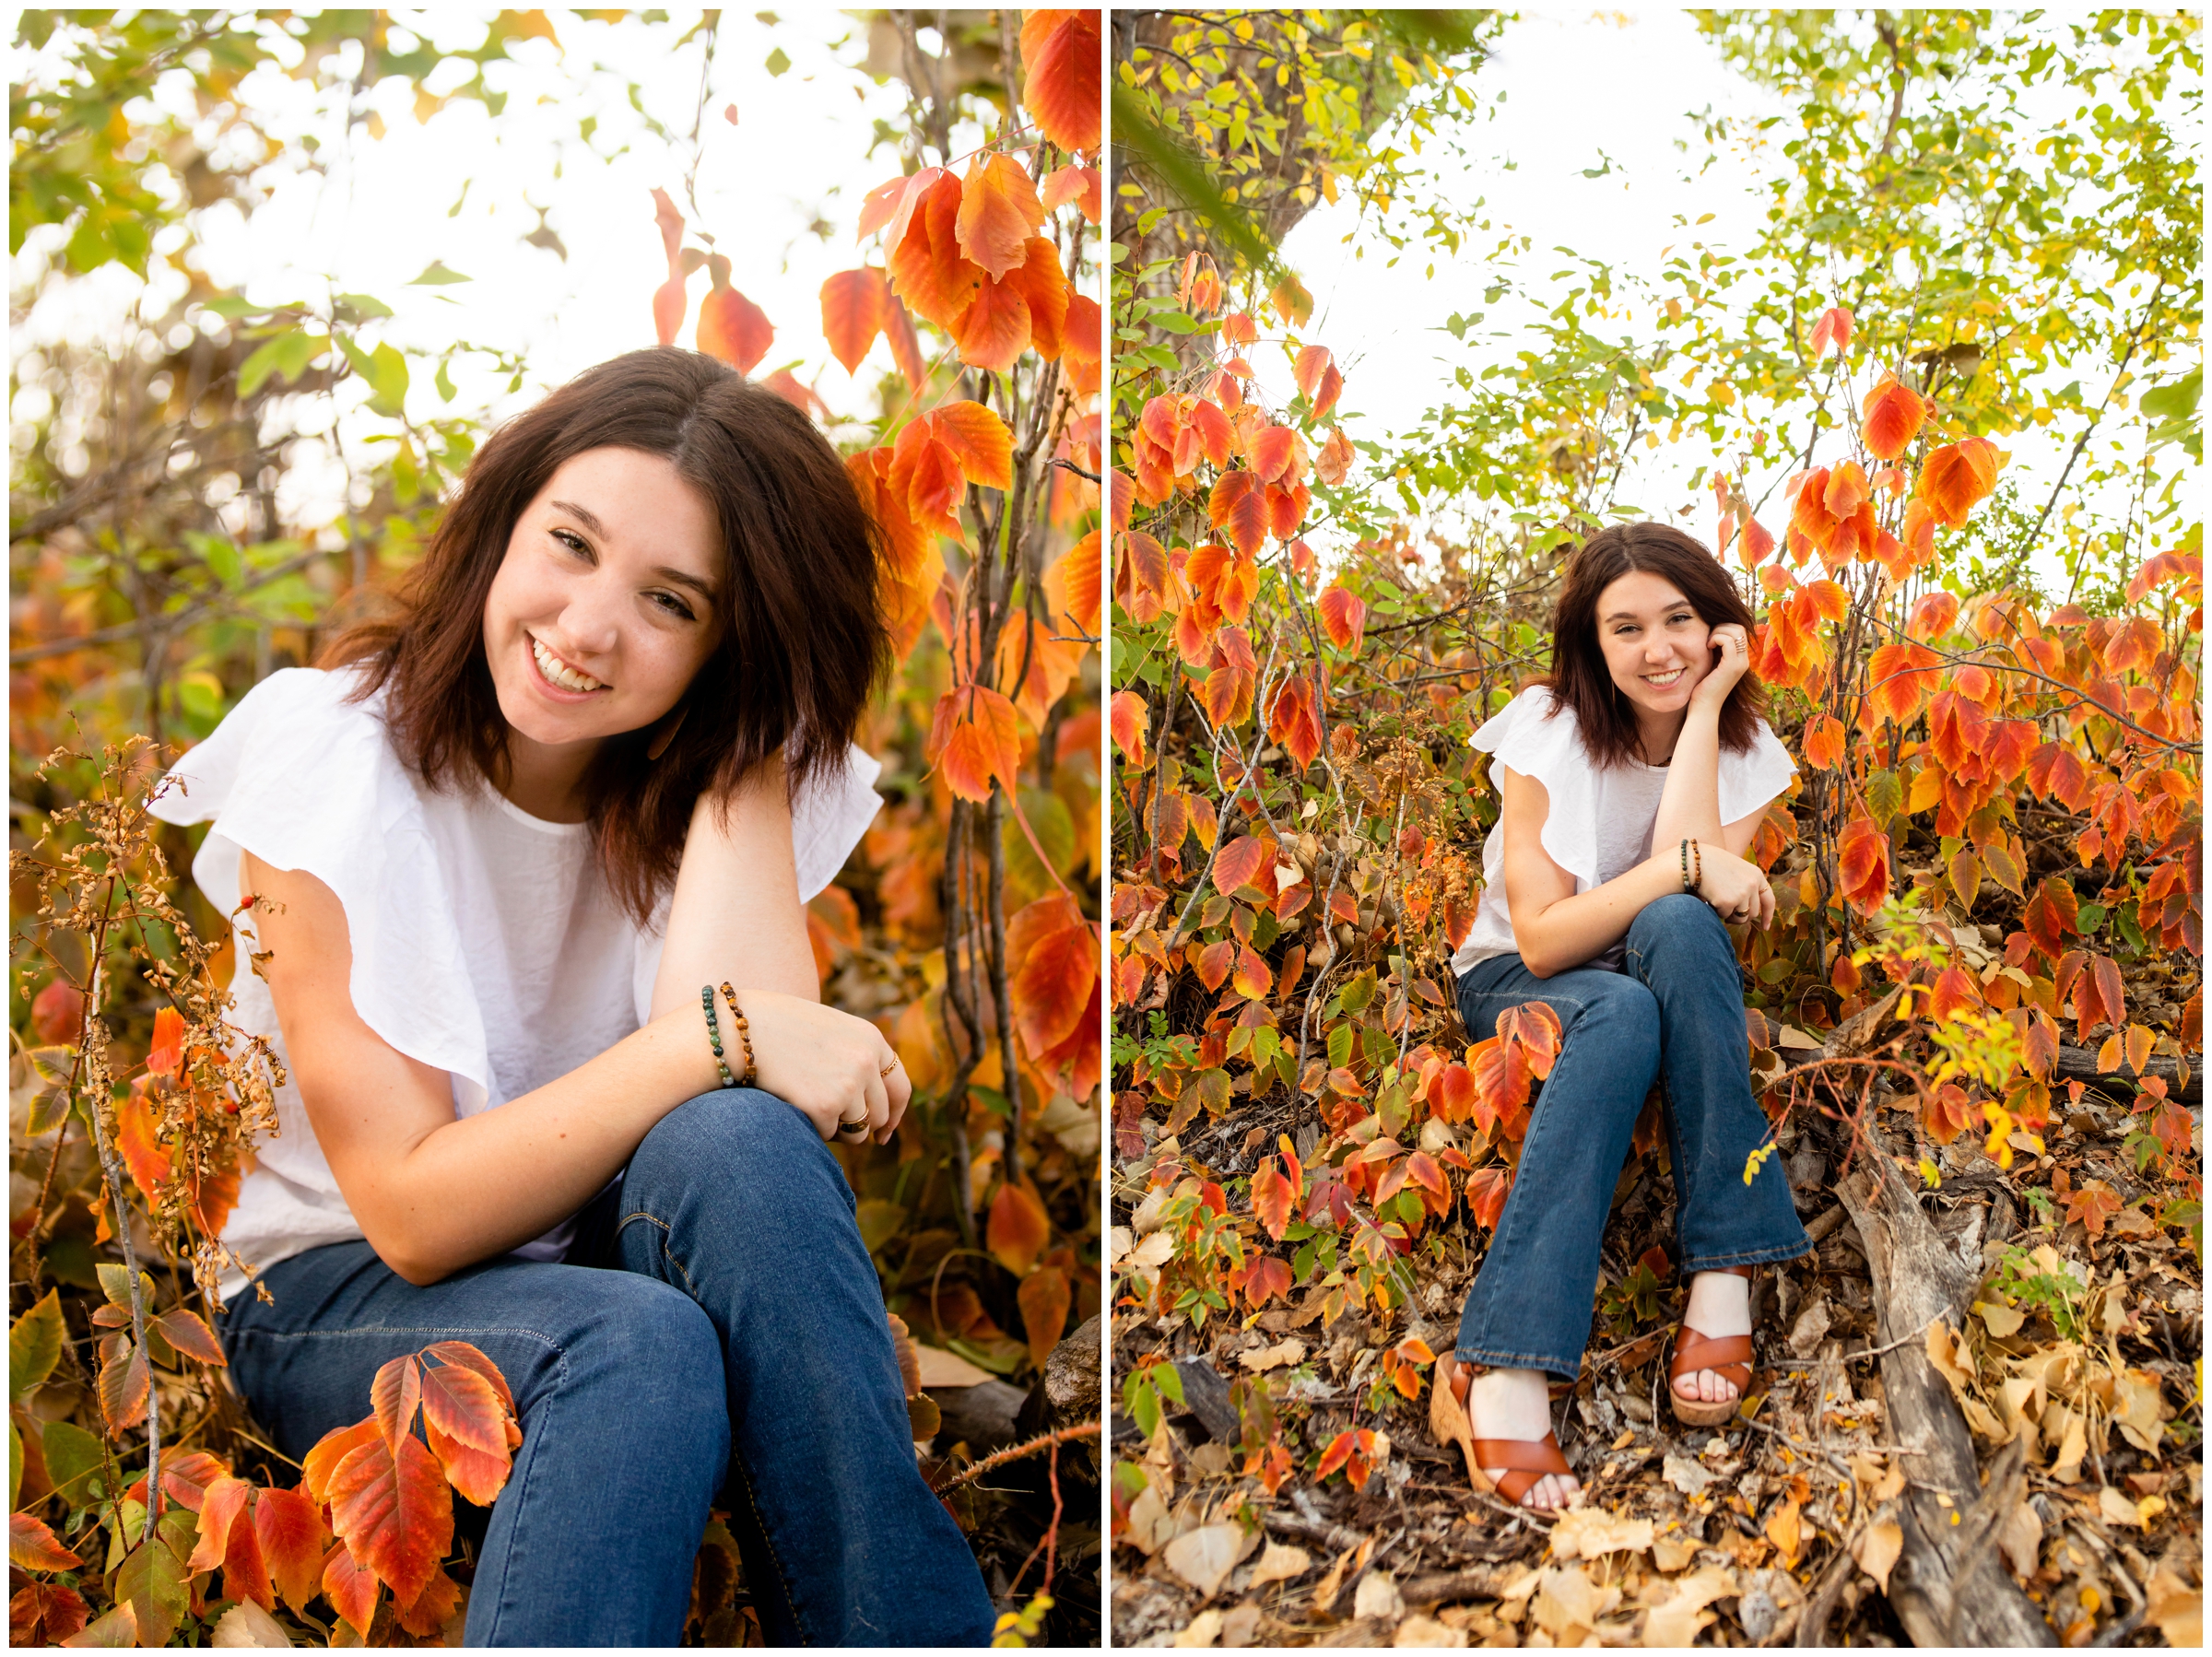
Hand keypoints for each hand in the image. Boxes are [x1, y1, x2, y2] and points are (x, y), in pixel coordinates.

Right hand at [721, 989, 912, 1145]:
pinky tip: (790, 1102)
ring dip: (834, 1129)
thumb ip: (855, 1057)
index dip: (894, 1115)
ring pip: (857, 1132)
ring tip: (805, 1103)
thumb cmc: (774, 1031)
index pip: (900, 1087)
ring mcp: (849, 1084)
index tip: (883, 1133)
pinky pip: (827, 1135)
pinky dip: (810, 1128)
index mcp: (871, 1039)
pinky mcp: (825, 1106)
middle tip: (829, 1120)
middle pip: (879, 1115)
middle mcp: (867, 1060)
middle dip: (859, 1125)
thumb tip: (873, 1106)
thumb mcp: (827, 1032)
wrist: (736, 1031)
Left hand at [1690, 623, 1751, 709]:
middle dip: (1721, 626)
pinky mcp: (1732, 666)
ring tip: (1707, 643)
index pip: (1739, 631)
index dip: (1723, 628)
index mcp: (1740, 659)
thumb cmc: (1703, 687)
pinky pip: (1728, 641)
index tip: (1708, 637)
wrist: (1703, 707)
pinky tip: (1707, 647)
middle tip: (1707, 638)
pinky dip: (1715, 638)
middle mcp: (1744, 660)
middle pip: (1739, 628)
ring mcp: (1740, 663)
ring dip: (1718, 631)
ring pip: (1736, 631)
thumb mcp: (1711, 664)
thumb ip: (1715, 651)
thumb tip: (1709, 632)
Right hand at [1694, 842, 1773, 929]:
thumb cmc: (1711, 865)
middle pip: (1753, 913)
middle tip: (1727, 911)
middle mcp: (1752, 884)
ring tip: (1718, 903)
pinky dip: (1717, 911)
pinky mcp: (1728, 902)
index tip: (1765, 927)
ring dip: (1729, 915)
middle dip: (1741, 916)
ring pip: (1741, 918)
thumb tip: (1749, 910)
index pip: (1768, 900)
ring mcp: (1742, 893)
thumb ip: (1746, 884)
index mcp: (1757, 875)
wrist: (1693, 861)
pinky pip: (1725, 916)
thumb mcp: (1735, 870)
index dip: (1767, 915)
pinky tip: (1710, 898)